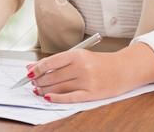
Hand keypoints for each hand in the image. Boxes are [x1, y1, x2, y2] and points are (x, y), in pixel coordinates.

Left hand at [27, 47, 143, 102]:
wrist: (125, 69)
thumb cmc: (100, 62)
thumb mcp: (80, 56)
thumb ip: (58, 61)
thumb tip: (34, 66)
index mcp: (77, 55)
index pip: (50, 62)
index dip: (36, 69)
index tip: (28, 72)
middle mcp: (81, 67)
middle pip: (53, 76)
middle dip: (39, 81)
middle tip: (32, 83)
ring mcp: (87, 81)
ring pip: (59, 87)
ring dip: (45, 90)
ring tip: (38, 90)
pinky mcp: (92, 94)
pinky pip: (70, 97)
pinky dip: (57, 98)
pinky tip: (48, 97)